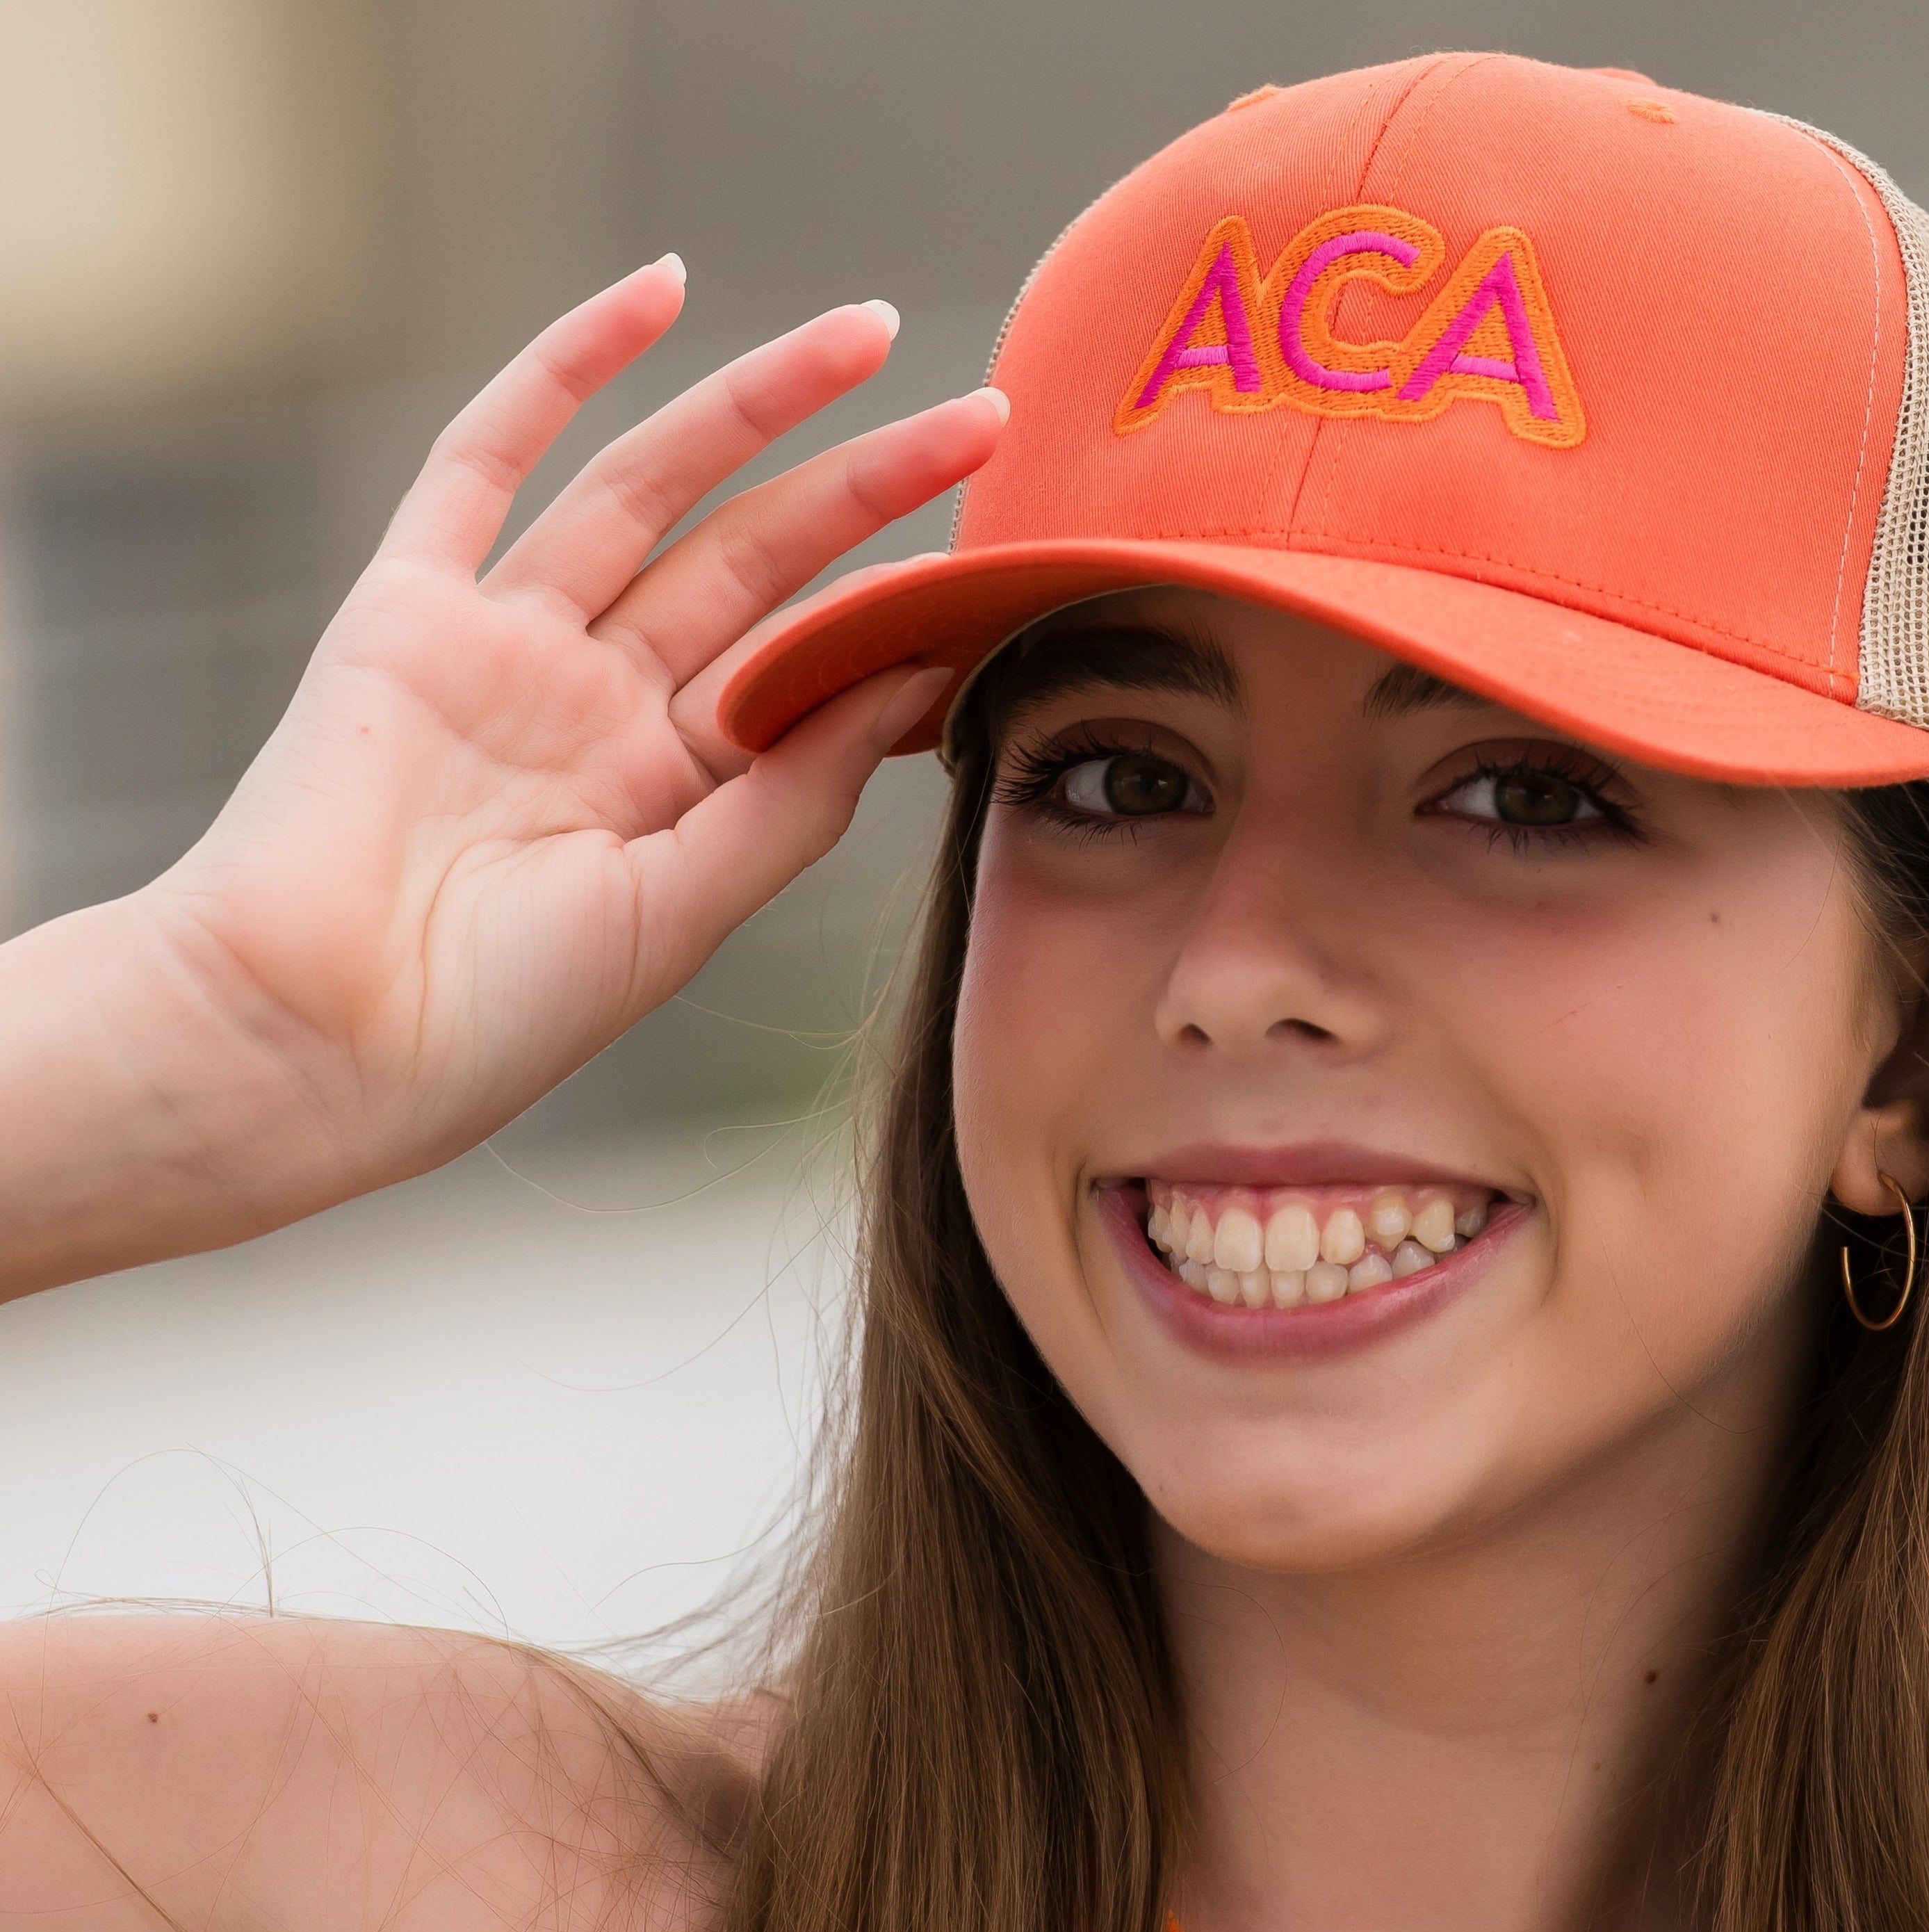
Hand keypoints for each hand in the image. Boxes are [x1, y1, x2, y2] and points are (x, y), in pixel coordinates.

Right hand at [140, 258, 1000, 1213]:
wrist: (318, 1037)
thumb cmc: (500, 1014)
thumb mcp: (682, 911)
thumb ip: (789, 796)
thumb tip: (910, 676)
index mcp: (673, 795)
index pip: (810, 672)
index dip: (904, 616)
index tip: (1006, 564)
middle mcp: (600, 708)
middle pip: (758, 564)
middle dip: (871, 488)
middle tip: (986, 418)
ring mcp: (508, 648)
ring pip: (656, 491)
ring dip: (760, 404)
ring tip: (873, 336)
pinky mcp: (409, 609)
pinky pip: (491, 459)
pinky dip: (568, 369)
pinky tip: (663, 293)